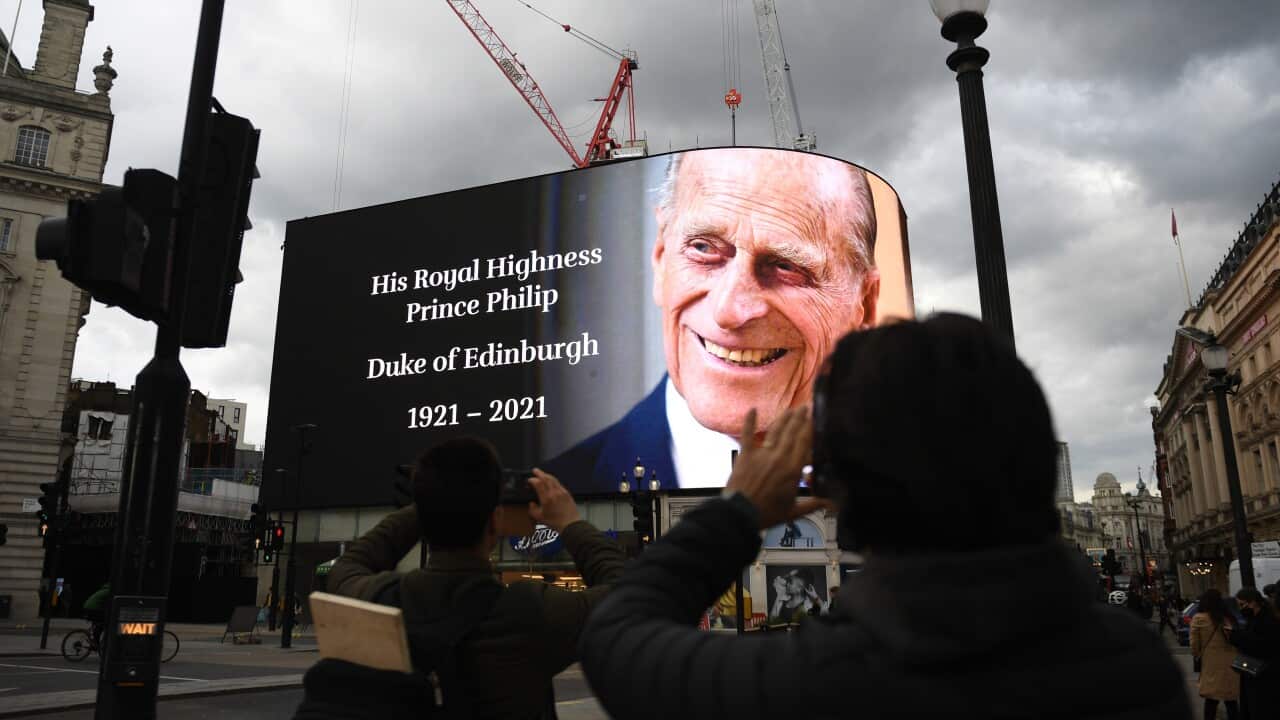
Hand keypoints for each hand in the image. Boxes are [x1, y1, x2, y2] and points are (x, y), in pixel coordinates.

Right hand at [527, 468, 579, 531]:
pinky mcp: (567, 493)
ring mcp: (562, 492)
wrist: (570, 524)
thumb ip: (533, 510)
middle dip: (540, 473)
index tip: (529, 480)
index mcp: (546, 498)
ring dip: (547, 475)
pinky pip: (559, 484)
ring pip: (553, 479)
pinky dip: (554, 480)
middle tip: (535, 470)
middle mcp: (554, 493)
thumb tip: (531, 504)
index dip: (533, 480)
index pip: (538, 484)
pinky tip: (552, 481)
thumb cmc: (556, 522)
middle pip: (546, 478)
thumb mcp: (540, 518)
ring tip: (543, 474)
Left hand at [726, 407, 831, 528]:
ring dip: (783, 418)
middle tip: (806, 407)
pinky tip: (752, 409)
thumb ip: (813, 504)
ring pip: (775, 431)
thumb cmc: (767, 513)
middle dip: (799, 418)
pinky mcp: (745, 454)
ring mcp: (761, 454)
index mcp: (792, 469)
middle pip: (792, 433)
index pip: (804, 443)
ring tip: (791, 409)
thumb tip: (832, 503)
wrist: (740, 513)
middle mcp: (779, 457)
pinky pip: (747, 434)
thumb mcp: (793, 511)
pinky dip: (749, 421)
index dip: (810, 428)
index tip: (816, 418)